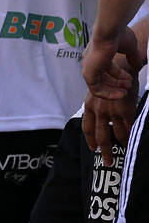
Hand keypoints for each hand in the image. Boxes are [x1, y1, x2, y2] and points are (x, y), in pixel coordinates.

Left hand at [82, 29, 140, 161]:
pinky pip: (128, 126)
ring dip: (120, 144)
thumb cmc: (113, 69)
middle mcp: (98, 107)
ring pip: (115, 134)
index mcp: (91, 101)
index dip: (89, 137)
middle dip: (102, 150)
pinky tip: (135, 143)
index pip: (87, 124)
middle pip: (98, 134)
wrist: (121, 58)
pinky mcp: (124, 107)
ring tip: (125, 155)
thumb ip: (103, 95)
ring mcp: (110, 108)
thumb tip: (106, 102)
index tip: (92, 149)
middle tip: (106, 163)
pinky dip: (132, 135)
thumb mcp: (104, 83)